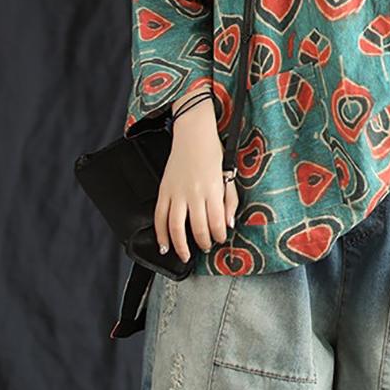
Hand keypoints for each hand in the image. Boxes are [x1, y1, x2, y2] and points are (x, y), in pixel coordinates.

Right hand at [153, 97, 239, 259]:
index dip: (219, 236)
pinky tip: (163, 244)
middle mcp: (195, 193)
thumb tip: (229, 225)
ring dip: (180, 246)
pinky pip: (159, 217)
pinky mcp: (164, 190)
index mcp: (213, 189)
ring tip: (185, 255)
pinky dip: (160, 234)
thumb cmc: (213, 153)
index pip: (216, 222)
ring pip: (176, 227)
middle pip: (198, 228)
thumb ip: (230, 201)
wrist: (193, 134)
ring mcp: (177, 192)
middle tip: (206, 247)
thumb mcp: (228, 175)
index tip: (220, 239)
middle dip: (203, 243)